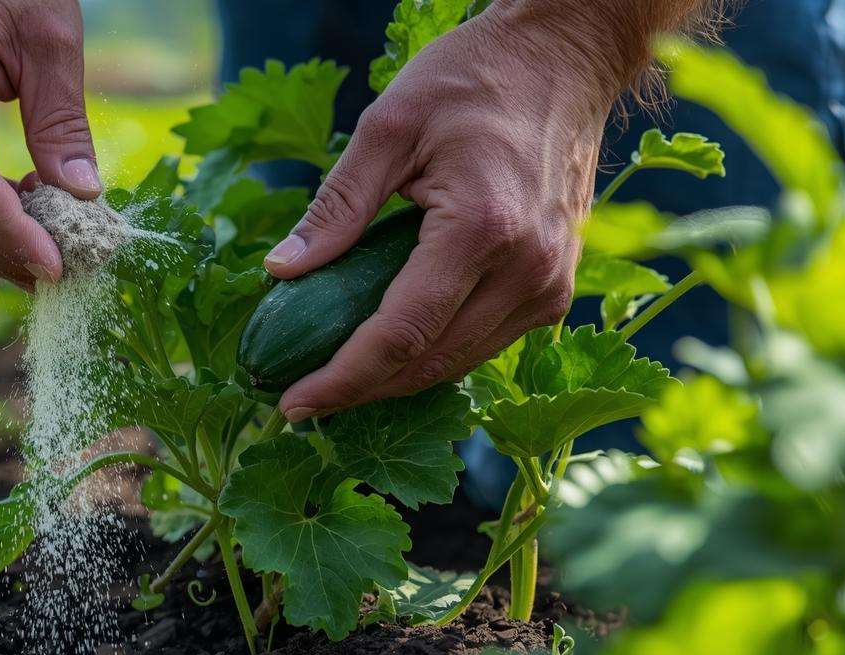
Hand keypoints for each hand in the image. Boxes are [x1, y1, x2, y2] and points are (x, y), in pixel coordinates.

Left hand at [263, 3, 641, 420]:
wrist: (564, 61)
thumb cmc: (472, 81)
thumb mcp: (387, 126)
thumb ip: (336, 206)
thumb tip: (280, 272)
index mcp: (480, 229)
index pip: (400, 335)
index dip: (342, 379)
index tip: (292, 403)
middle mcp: (525, 271)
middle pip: (429, 363)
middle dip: (360, 391)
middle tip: (298, 403)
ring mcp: (548, 285)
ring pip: (459, 363)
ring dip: (395, 382)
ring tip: (334, 383)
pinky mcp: (554, 289)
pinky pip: (484, 343)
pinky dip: (433, 356)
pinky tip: (387, 353)